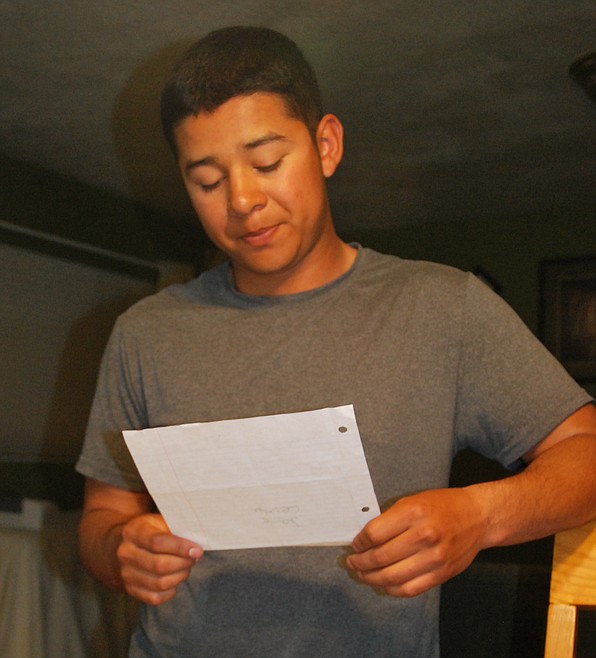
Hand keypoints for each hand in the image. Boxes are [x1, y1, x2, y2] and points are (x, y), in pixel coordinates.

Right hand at [117, 513, 202, 604]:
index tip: (198, 550)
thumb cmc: (152, 531)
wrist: (130, 545)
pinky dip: (170, 590)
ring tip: (186, 567)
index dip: (181, 548)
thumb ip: (177, 530)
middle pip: (160, 565)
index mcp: (134, 531)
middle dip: (183, 563)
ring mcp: (126, 573)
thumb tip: (196, 547)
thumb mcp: (161, 522)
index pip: (158, 542)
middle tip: (194, 558)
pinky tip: (174, 578)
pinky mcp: (130, 589)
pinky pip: (155, 597)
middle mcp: (126, 553)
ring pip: (160, 583)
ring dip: (180, 576)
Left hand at [346, 488, 487, 596]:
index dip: (359, 542)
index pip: (374, 533)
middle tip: (352, 562)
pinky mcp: (441, 574)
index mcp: (413, 513)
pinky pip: (410, 589)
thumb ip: (391, 519)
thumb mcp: (413, 501)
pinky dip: (392, 589)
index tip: (355, 545)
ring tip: (362, 575)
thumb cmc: (443, 505)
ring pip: (392, 577)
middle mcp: (424, 536)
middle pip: (380, 557)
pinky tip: (383, 584)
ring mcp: (434, 558)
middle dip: (360, 563)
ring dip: (372, 578)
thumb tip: (366, 538)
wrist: (478, 516)